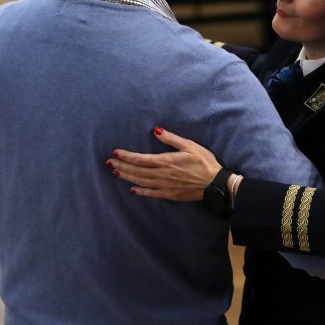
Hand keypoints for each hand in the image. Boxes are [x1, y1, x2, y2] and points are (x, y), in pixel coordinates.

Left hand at [107, 127, 222, 200]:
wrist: (215, 183)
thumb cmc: (204, 162)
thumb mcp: (189, 145)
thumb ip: (171, 139)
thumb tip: (155, 130)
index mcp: (166, 161)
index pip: (140, 159)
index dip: (126, 156)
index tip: (115, 153)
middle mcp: (162, 174)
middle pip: (137, 171)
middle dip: (122, 166)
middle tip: (109, 163)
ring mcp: (165, 186)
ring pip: (141, 182)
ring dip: (127, 177)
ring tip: (116, 173)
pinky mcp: (170, 194)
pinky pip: (151, 193)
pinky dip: (140, 191)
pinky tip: (132, 189)